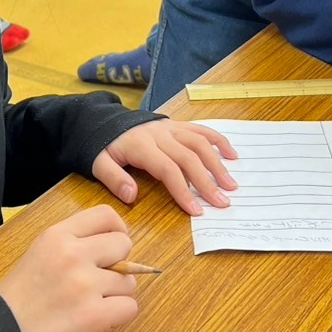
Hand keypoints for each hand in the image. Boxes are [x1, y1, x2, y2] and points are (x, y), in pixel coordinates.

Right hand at [0, 205, 139, 331]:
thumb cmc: (16, 303)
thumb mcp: (38, 256)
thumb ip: (72, 247)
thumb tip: (113, 251)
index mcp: (57, 236)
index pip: (106, 216)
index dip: (117, 231)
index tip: (113, 248)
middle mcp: (73, 254)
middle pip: (124, 245)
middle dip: (120, 265)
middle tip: (99, 283)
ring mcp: (85, 285)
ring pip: (129, 282)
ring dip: (116, 296)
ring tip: (88, 307)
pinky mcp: (95, 315)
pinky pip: (130, 308)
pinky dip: (118, 317)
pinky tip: (95, 323)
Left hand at [92, 120, 238, 215]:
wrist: (105, 120)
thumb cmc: (105, 147)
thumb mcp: (99, 163)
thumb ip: (114, 179)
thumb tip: (131, 195)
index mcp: (141, 146)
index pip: (168, 169)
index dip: (183, 190)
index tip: (196, 211)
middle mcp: (160, 134)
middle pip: (189, 158)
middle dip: (207, 182)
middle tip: (222, 203)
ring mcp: (171, 128)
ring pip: (200, 143)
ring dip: (217, 164)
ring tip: (231, 184)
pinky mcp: (177, 124)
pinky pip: (201, 130)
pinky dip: (219, 141)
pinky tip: (232, 155)